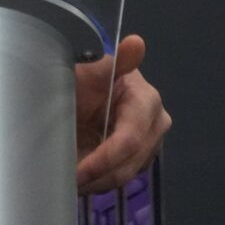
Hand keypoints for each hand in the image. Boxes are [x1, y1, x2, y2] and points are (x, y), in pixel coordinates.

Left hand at [73, 34, 168, 193]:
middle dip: (98, 174)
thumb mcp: (91, 67)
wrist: (78, 87)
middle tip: (68, 180)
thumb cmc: (84, 76)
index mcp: (146, 99)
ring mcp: (150, 142)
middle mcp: (156, 123)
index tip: (79, 171)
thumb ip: (115, 61)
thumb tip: (136, 43)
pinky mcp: (140, 157)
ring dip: (97, 181)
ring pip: (126, 175)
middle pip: (130, 162)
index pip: (130, 139)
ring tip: (69, 181)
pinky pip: (121, 177)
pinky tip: (80, 179)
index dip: (105, 158)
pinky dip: (100, 181)